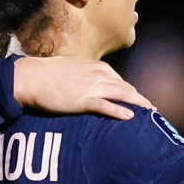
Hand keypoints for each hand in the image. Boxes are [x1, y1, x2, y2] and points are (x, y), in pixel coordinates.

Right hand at [8, 56, 151, 120]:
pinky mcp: (84, 100)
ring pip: (122, 95)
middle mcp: (98, 74)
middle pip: (126, 87)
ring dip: (138, 104)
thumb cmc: (47, 73)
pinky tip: (130, 117)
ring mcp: (92, 86)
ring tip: (149, 113)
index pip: (119, 80)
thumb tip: (87, 79)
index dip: (130, 91)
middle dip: (139, 98)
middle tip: (151, 109)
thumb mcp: (71, 66)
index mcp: (95, 66)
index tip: (138, 99)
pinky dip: (120, 111)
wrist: (32, 77)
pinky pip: (107, 106)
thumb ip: (84, 72)